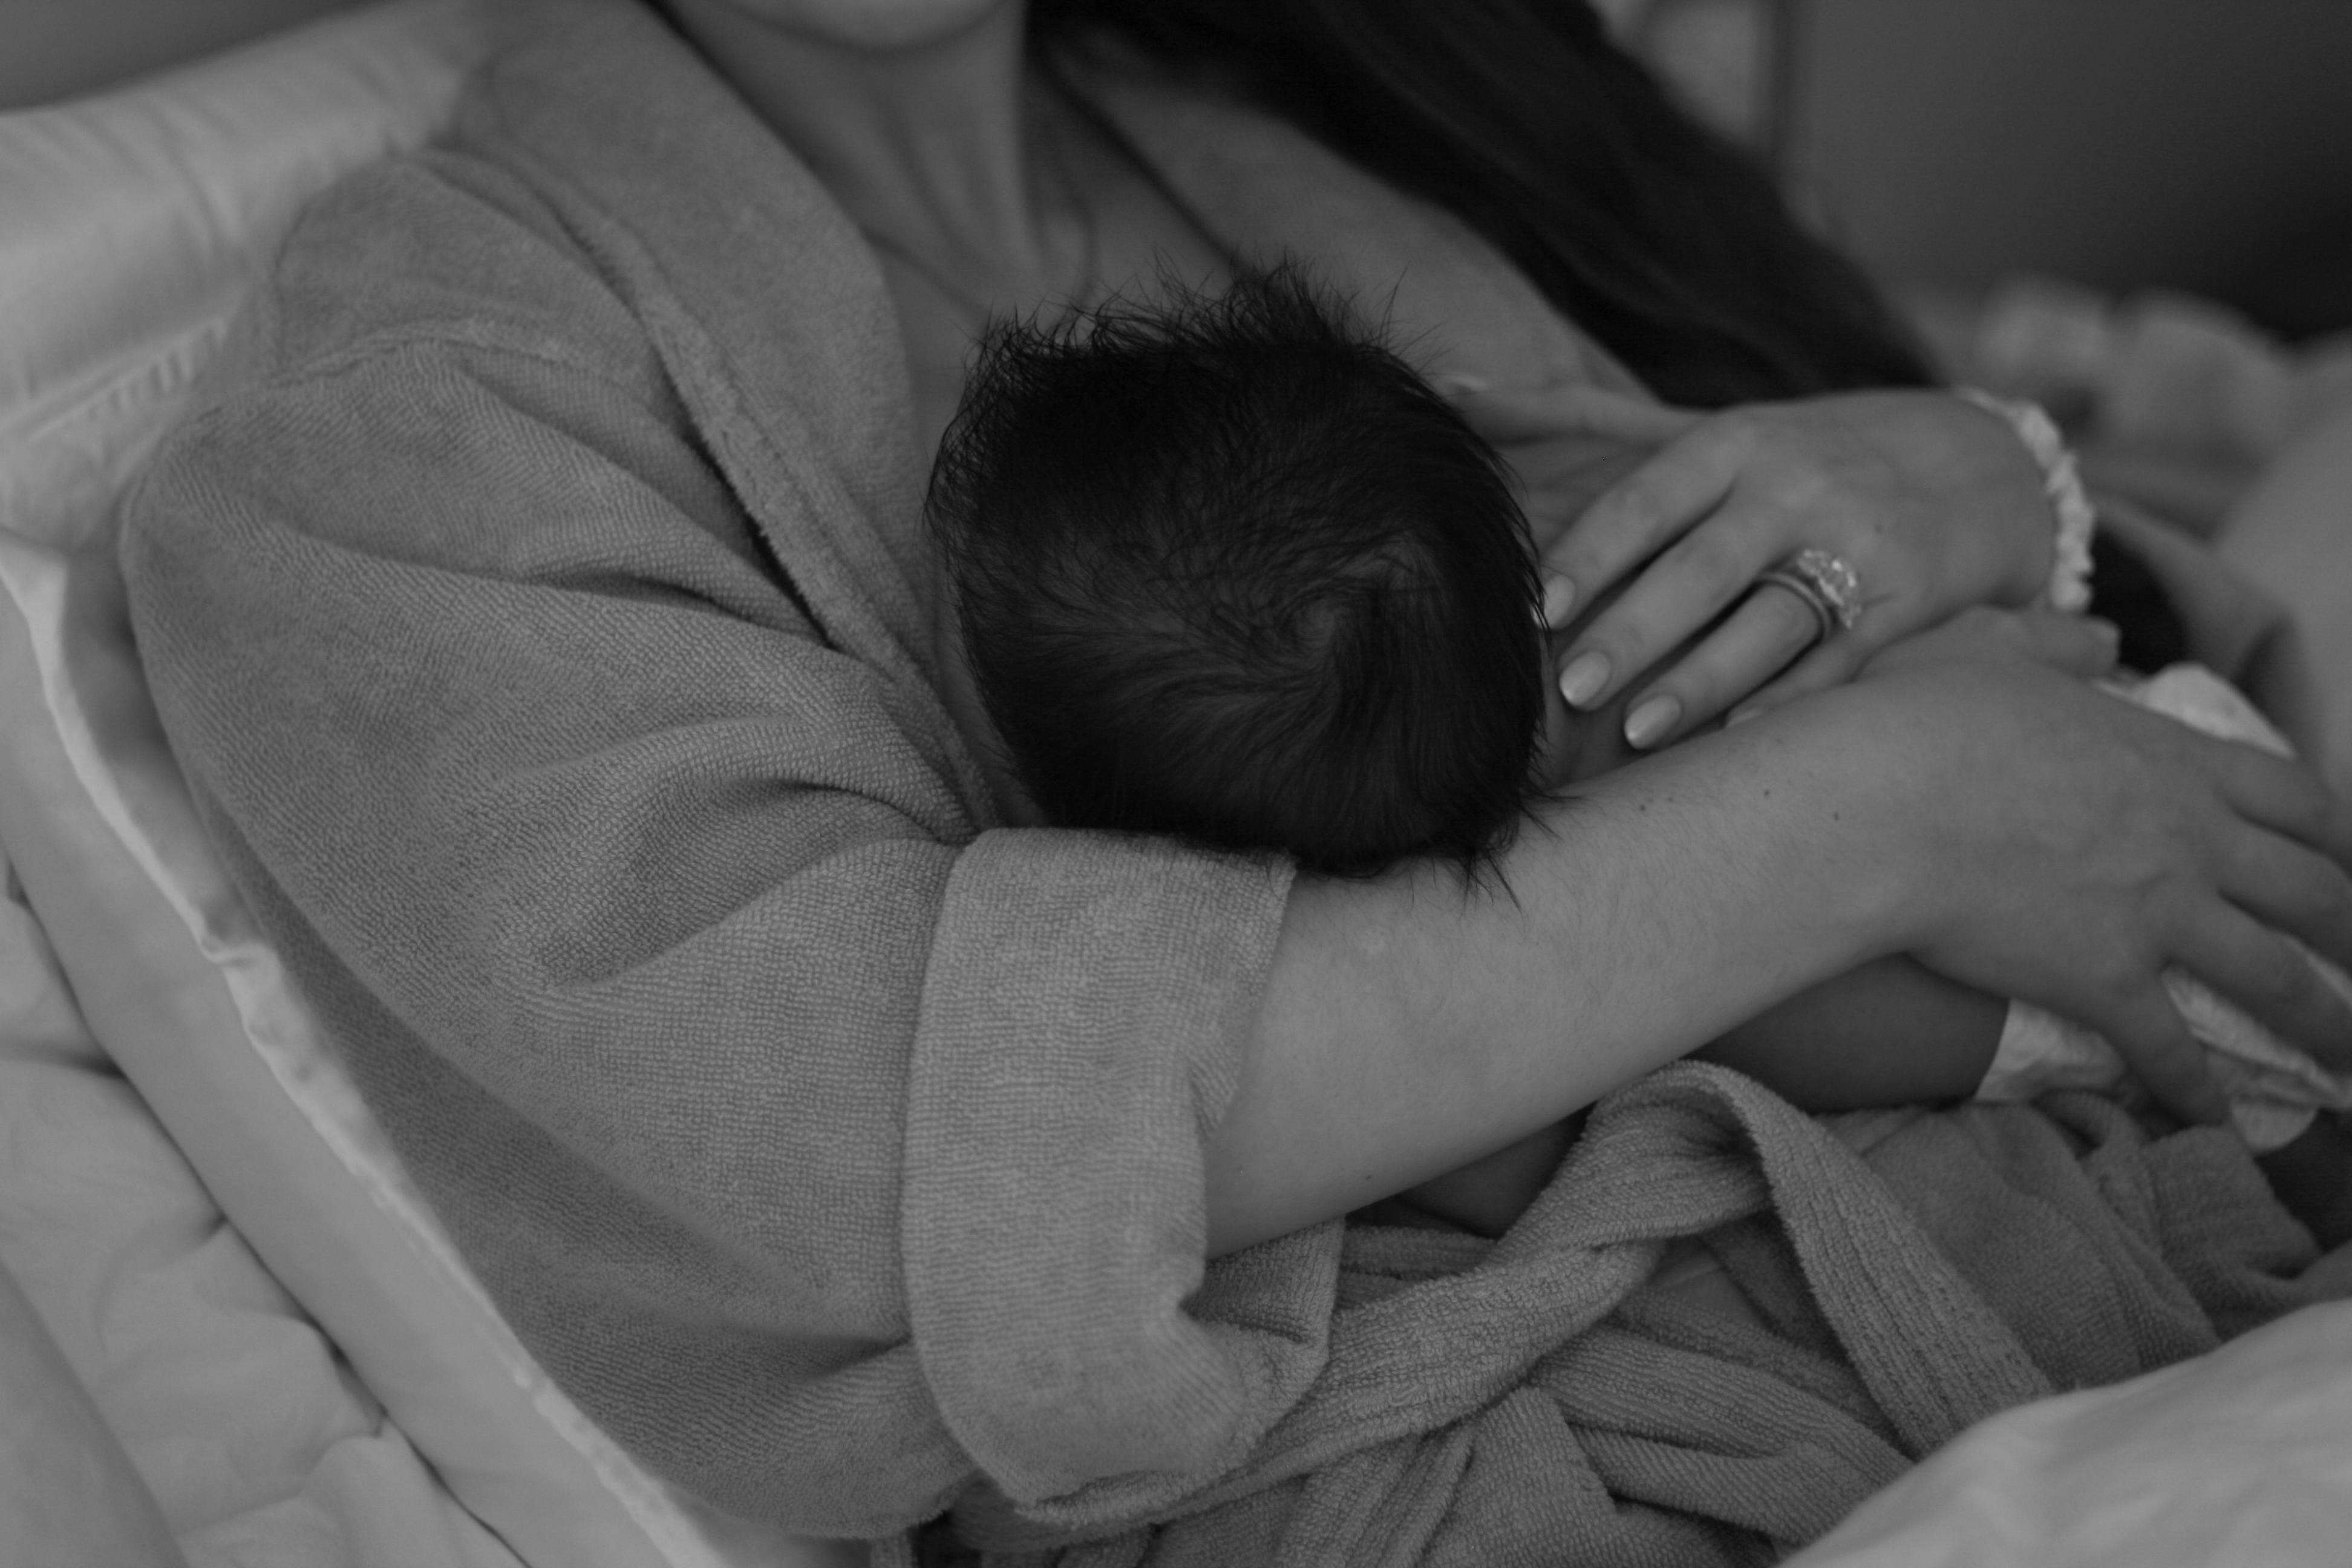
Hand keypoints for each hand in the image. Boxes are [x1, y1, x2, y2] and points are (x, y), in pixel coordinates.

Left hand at [1475, 387, 2057, 750]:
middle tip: (1568, 686)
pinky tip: (1739, 740)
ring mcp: (1859, 543)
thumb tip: (1453, 389)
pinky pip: (1842, 658)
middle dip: (1634, 627)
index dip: (1591, 553)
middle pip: (1702, 565)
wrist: (1987, 461)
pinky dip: (1792, 700)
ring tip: (1638, 730)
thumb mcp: (1712, 424)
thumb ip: (1584, 418)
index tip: (1532, 606)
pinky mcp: (1912, 599)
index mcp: (1734, 442)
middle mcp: (1795, 485)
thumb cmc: (1809, 452)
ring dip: (1703, 678)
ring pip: (1770, 619)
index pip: (1649, 498)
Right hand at [1815, 641, 2351, 1124]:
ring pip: (2275, 979)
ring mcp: (2154, 912)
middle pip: (2315, 893)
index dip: (2335, 835)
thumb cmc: (1919, 715)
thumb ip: (2057, 642)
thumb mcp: (1991, 648)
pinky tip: (2216, 1122)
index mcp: (2170, 759)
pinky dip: (2199, 1092)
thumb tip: (2099, 637)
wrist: (1879, 799)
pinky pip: (2170, 1048)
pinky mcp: (2103, 979)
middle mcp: (2189, 838)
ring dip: (2327, 1027)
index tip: (2349, 862)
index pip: (2292, 797)